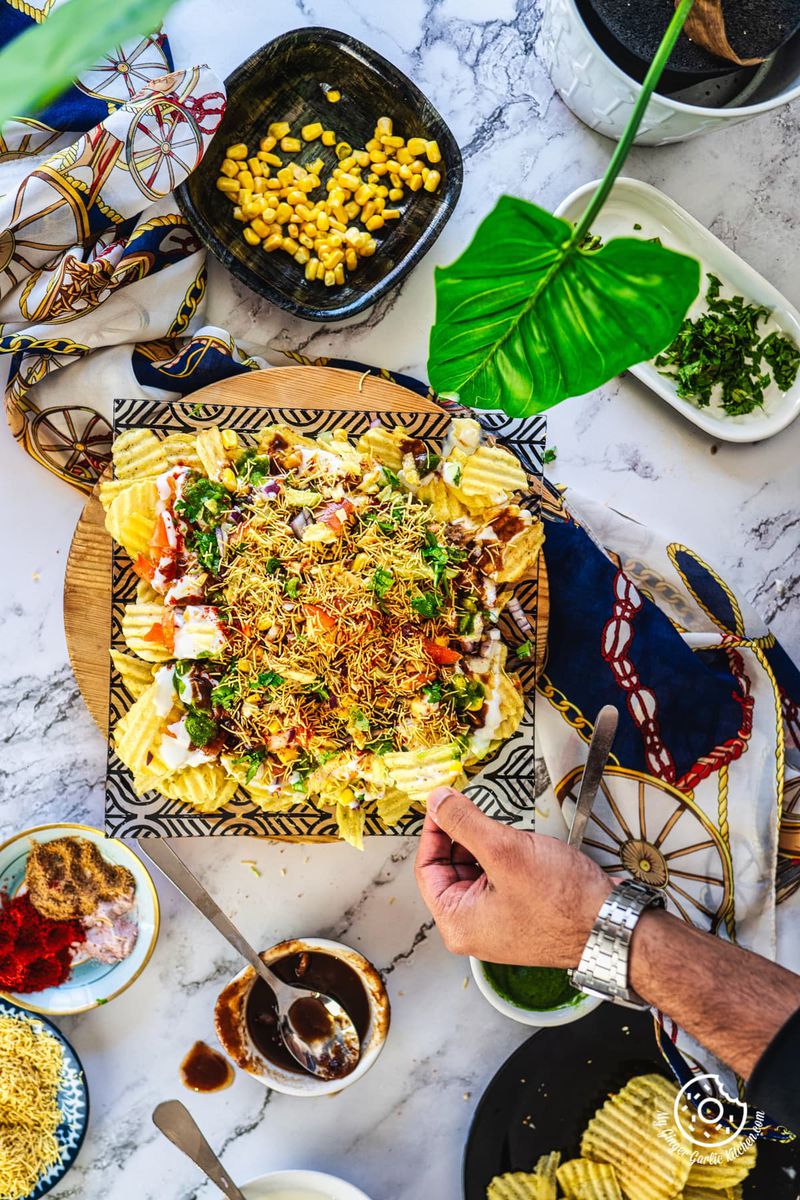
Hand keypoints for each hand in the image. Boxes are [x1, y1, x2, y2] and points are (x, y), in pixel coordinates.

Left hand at [415, 787, 613, 967]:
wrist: (614, 924)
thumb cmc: (563, 902)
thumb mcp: (504, 850)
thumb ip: (464, 822)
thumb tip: (437, 801)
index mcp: (457, 923)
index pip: (426, 869)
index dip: (433, 831)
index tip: (442, 803)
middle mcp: (473, 927)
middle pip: (450, 868)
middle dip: (462, 836)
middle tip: (473, 807)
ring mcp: (498, 922)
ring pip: (476, 870)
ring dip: (485, 844)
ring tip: (505, 830)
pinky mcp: (520, 912)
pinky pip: (499, 877)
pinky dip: (505, 856)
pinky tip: (522, 845)